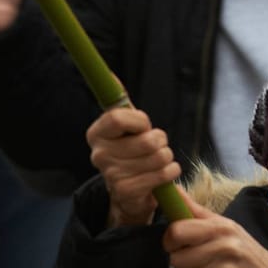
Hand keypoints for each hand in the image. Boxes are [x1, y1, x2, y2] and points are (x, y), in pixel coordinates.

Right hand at [87, 106, 180, 228]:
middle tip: (154, 147)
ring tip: (157, 161)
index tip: (143, 127)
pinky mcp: (126, 192)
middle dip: (161, 142)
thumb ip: (123, 106)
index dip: (140, 121)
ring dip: (166, 158)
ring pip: (159, 157)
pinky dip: (171, 171)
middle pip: (148, 140)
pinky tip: (162, 174)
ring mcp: (111, 175)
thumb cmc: (133, 151)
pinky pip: (163, 174)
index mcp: (97, 134)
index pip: (118, 118)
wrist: (131, 192)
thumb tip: (112, 76)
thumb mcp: (128, 127)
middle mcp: (98, 155)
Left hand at [164, 198, 267, 267]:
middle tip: (197, 259)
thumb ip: (196, 211)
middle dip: (183, 262)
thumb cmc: (244, 250)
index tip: (177, 243)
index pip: (177, 231)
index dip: (170, 239)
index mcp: (222, 227)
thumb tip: (173, 189)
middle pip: (176, 258)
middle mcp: (224, 246)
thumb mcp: (225, 226)